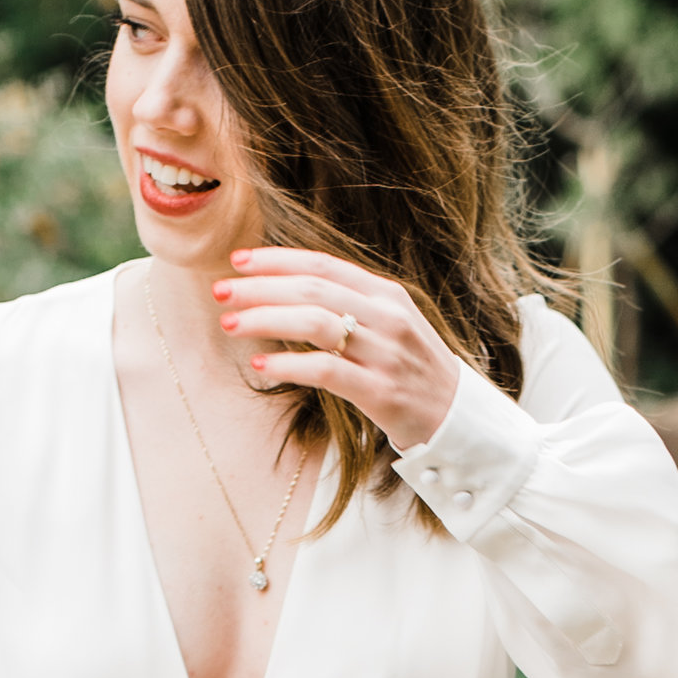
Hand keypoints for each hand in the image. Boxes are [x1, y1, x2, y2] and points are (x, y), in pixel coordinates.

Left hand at [215, 248, 463, 454]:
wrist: (456, 418)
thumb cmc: (411, 371)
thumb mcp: (388, 325)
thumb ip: (348, 307)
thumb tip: (287, 295)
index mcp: (386, 294)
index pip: (324, 264)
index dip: (278, 259)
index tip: (239, 260)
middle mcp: (386, 317)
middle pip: (313, 289)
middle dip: (261, 287)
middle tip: (221, 291)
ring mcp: (385, 353)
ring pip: (315, 323)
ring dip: (267, 320)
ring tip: (231, 324)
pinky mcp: (380, 391)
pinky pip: (326, 371)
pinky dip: (290, 366)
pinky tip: (262, 367)